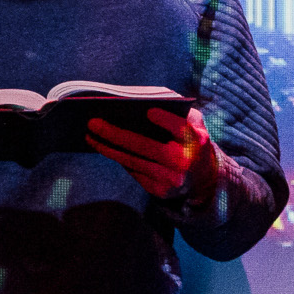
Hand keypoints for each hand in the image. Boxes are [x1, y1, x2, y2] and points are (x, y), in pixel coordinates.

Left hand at [85, 107, 219, 201]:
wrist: (203, 176)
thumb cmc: (191, 139)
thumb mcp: (194, 123)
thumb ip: (176, 110)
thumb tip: (139, 102)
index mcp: (196, 140)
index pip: (180, 129)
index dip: (166, 121)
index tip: (148, 111)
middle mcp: (184, 162)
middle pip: (146, 147)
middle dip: (116, 134)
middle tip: (93, 122)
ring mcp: (171, 180)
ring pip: (133, 161)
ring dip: (108, 149)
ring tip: (90, 136)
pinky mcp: (159, 191)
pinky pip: (134, 172)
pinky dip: (118, 158)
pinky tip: (103, 148)